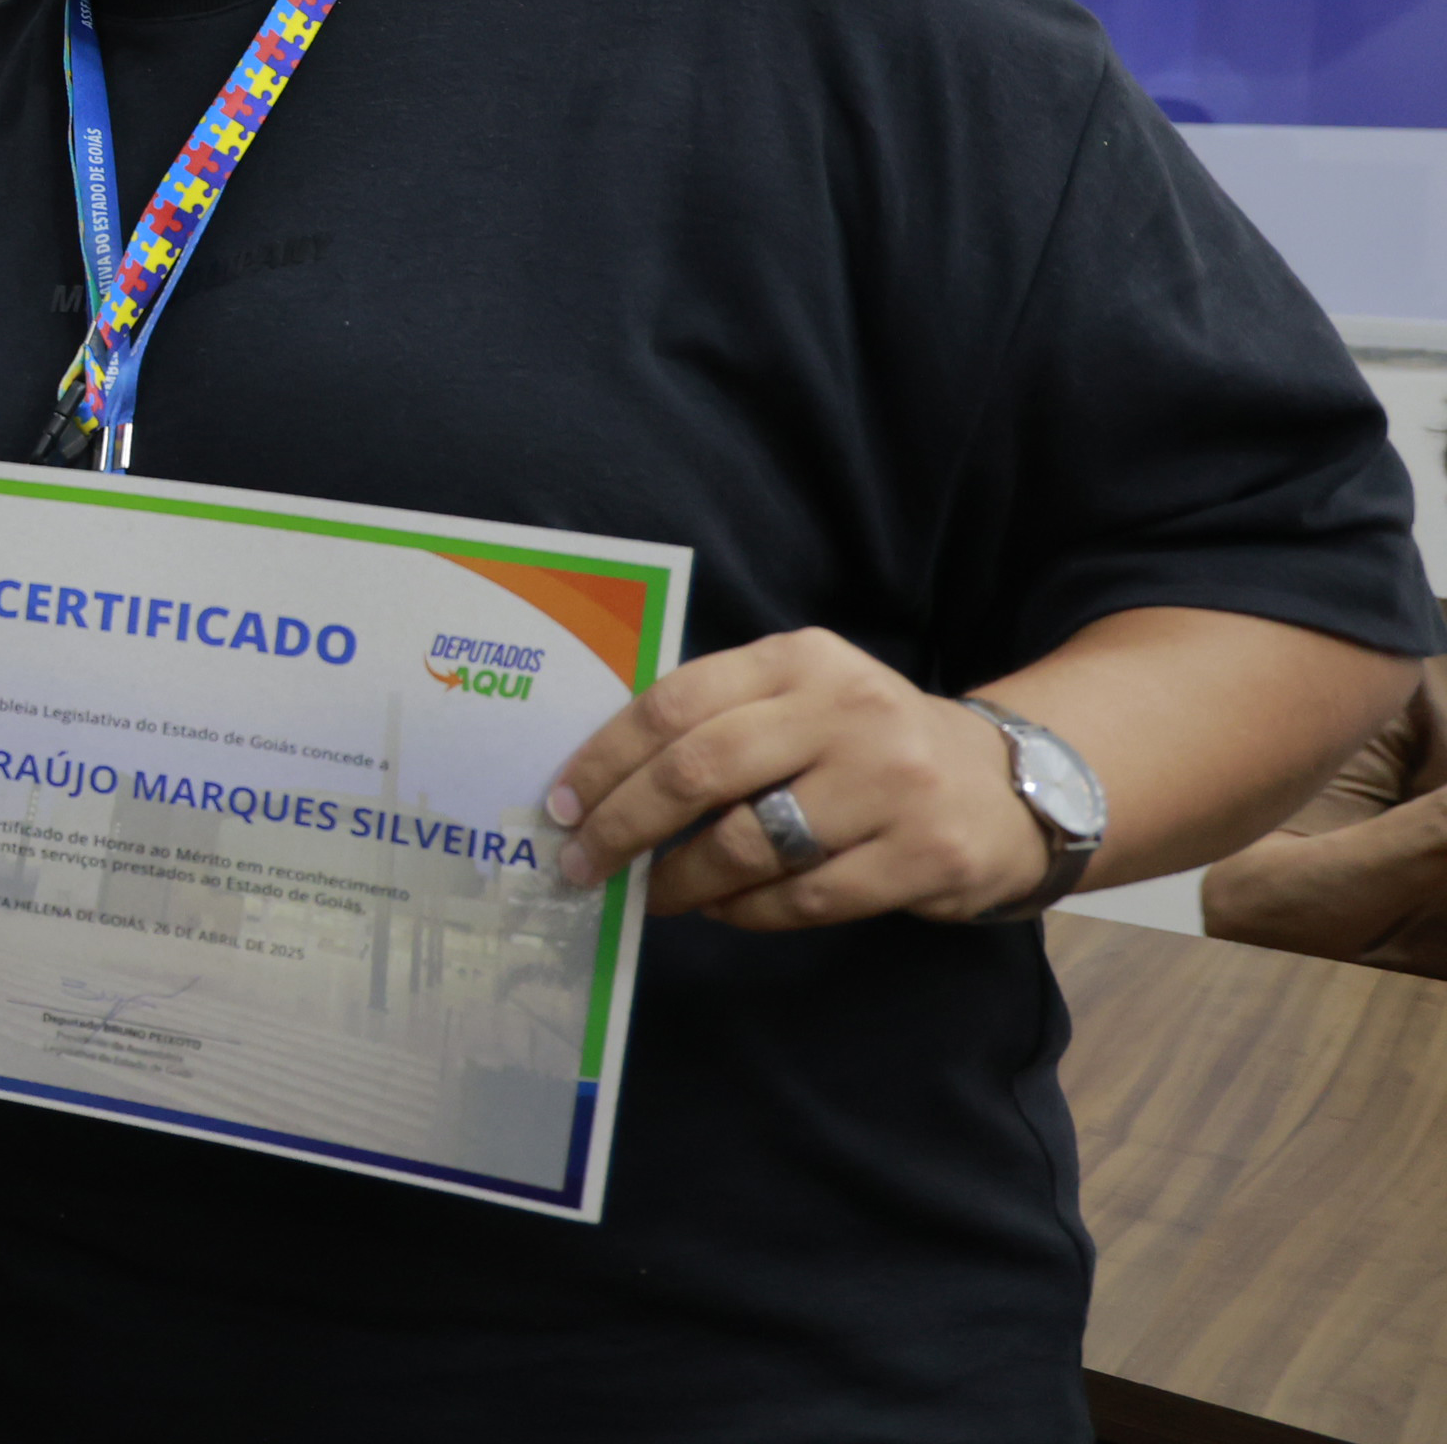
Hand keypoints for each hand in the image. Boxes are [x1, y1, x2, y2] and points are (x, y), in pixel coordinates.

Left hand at [549, 627, 1050, 928]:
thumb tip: (600, 782)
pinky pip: (801, 896)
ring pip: (746, 843)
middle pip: (698, 771)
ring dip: (678, 879)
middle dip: (622, 825)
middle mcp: (846, 710)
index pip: (674, 704)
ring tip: (649, 894)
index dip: (604, 760)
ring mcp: (891, 784)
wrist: (1010, 787)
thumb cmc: (868, 745)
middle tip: (582, 865)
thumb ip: (720, 720)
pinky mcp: (923, 855)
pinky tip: (720, 909)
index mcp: (800, 660)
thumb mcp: (802, 699)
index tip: (560, 803)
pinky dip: (743, 910)